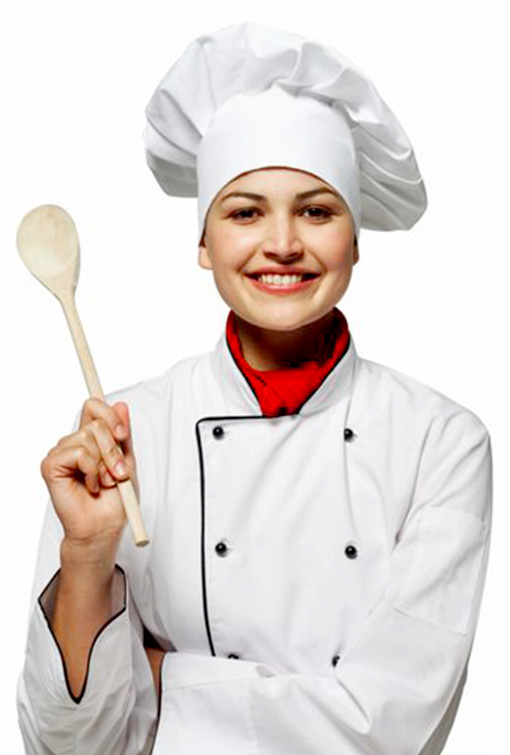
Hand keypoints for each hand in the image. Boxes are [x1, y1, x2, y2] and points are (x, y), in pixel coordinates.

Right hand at [41, 398, 137, 561]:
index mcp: (91, 438)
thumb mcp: (127, 461)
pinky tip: (90, 486)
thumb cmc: (115, 500)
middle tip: (118, 472)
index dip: (110, 415)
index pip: (94, 406)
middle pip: (95, 420)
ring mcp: (61, 453)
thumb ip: (122, 434)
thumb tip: (121, 405)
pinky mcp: (51, 465)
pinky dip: (91, 470)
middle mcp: (74, 442)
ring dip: (104, 462)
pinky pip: (78, 453)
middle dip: (114, 448)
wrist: (104, 528)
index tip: (123, 435)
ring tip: (104, 482)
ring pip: (88, 435)